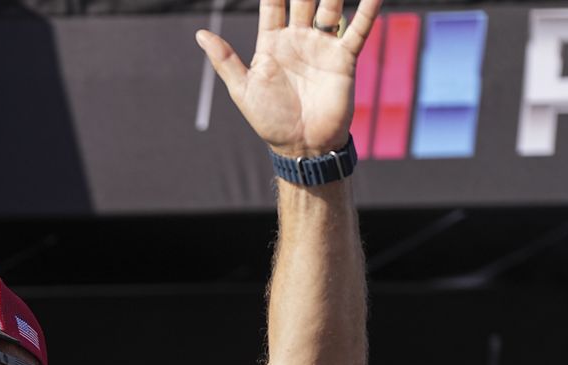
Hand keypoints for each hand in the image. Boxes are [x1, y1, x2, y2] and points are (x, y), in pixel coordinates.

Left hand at [195, 0, 381, 157]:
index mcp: (272, 42)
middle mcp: (298, 38)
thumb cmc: (270, 120)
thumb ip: (225, 60)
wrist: (302, 146)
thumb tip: (199, 34)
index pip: (272, 4)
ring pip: (330, 7)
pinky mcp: (344, 58)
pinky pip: (357, 29)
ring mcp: (322, 46)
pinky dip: (367, 10)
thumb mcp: (243, 90)